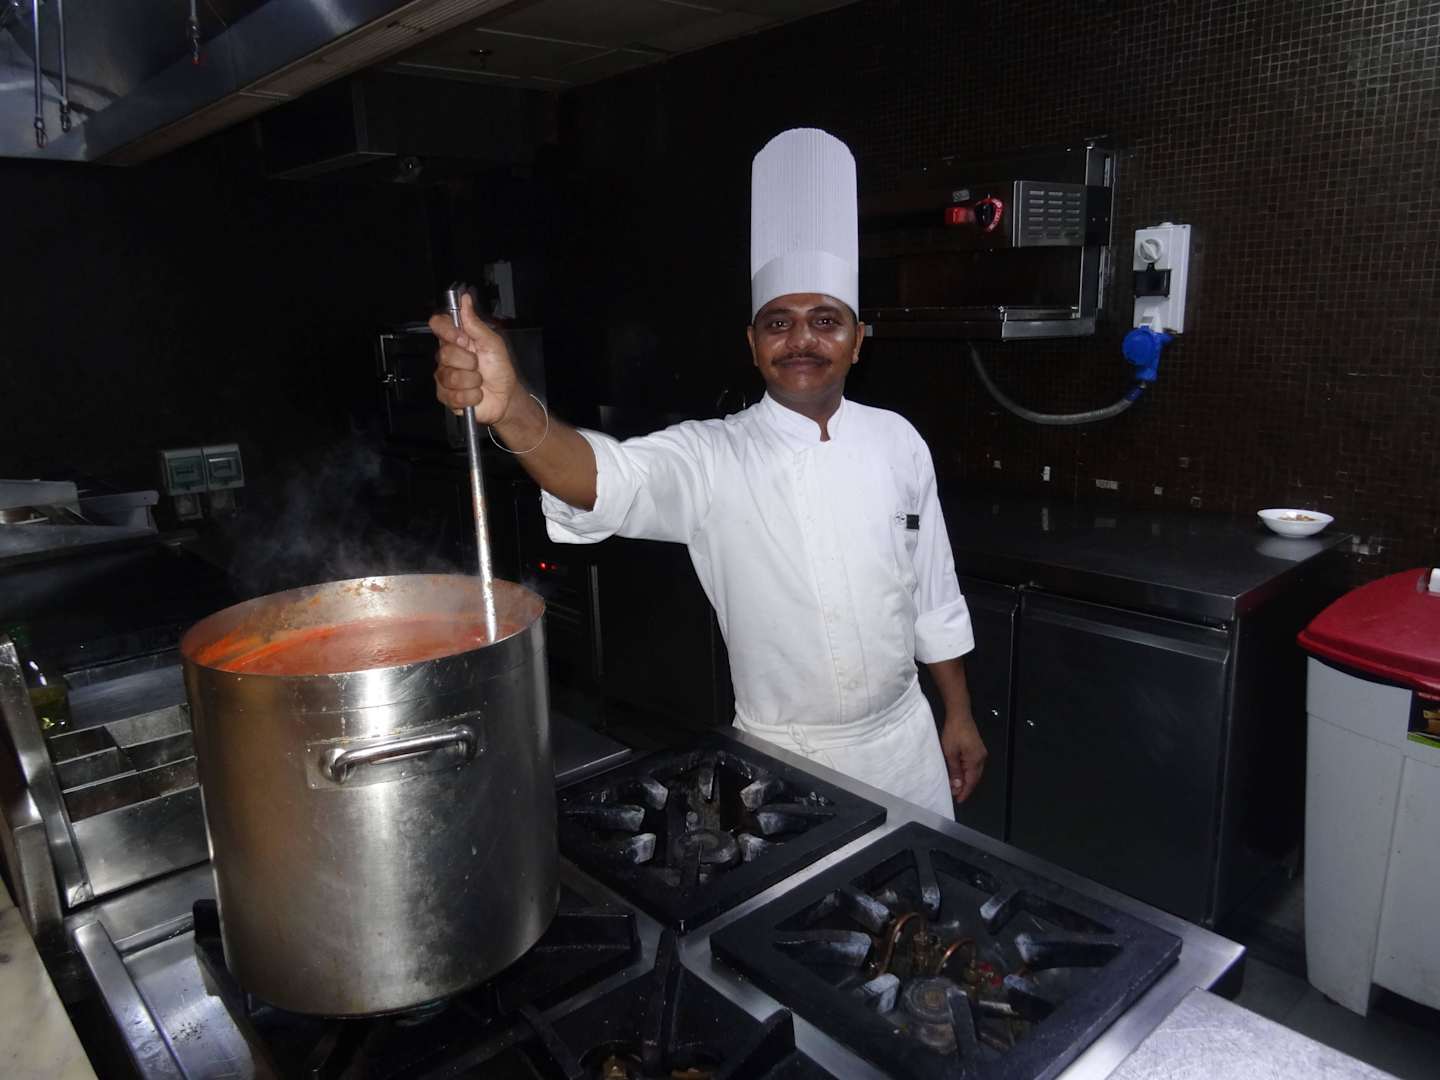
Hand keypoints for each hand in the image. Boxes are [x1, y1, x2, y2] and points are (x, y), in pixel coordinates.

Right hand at [429, 292, 519, 425]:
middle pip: (445, 353)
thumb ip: (475, 323)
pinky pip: (454, 395)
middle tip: (479, 365)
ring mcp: (444, 376)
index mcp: (456, 339)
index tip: (462, 338)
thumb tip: (465, 299)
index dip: (447, 330)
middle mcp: (447, 357)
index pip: (438, 324)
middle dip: (469, 361)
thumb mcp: (492, 343)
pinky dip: (472, 396)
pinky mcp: (446, 396)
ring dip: (473, 381)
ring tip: (479, 381)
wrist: (505, 396)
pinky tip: (476, 394)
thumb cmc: (499, 368)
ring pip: (450, 376)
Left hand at [940, 712, 986, 803]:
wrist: (959, 715)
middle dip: (965, 787)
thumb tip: (957, 785)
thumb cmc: (954, 731)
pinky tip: (960, 773)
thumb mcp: (950, 753)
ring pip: (974, 772)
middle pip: (974, 778)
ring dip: (966, 779)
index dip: (965, 792)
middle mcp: (981, 758)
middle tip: (955, 794)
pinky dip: (967, 771)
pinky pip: (973, 764)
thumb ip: (954, 771)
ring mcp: (980, 752)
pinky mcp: (977, 748)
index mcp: (975, 760)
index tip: (958, 800)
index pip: (971, 782)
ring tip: (956, 786)